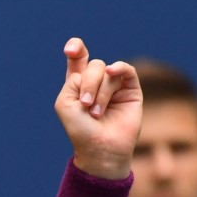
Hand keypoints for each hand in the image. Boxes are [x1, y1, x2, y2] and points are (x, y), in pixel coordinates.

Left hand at [54, 38, 142, 178]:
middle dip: (87, 84)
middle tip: (85, 105)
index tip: (70, 49)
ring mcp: (114, 85)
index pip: (78, 59)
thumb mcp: (65, 104)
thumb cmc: (80, 129)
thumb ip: (73, 80)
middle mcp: (96, 82)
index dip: (76, 49)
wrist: (100, 148)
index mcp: (77, 84)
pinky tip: (112, 71)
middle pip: (92, 65)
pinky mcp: (130, 90)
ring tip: (96, 113)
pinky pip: (126, 70)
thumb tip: (101, 69)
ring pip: (107, 71)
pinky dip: (119, 69)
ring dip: (99, 92)